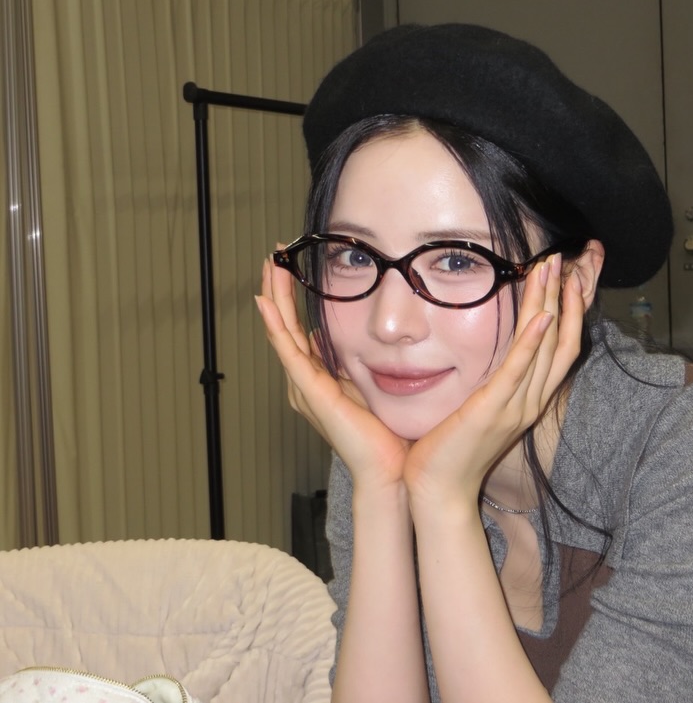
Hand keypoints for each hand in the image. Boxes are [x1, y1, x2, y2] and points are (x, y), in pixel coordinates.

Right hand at [256, 257, 410, 490]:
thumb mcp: (371, 388)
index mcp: (321, 381)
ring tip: (269, 267)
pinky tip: (267, 302)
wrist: (390, 471)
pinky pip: (288, 351)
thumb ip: (356, 365)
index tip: (294, 269)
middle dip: (279, 291)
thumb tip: (342, 338)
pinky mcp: (310, 392)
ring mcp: (305, 387)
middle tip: (274, 257)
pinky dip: (276, 325)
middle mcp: (306, 383)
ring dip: (274, 299)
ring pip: (282, 333)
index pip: (301, 332)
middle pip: (286, 327)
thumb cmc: (388, 437)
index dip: (294, 301)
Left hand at [402, 253, 584, 506]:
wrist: (439, 491)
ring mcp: (515, 406)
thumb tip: (487, 352)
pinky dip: (532, 343)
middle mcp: (530, 401)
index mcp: (528, 400)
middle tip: (563, 258)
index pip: (560, 348)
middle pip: (560, 341)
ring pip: (543, 347)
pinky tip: (542, 316)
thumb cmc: (451, 449)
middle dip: (563, 296)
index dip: (568, 311)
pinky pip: (518, 371)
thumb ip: (490, 381)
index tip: (567, 277)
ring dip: (549, 304)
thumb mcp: (478, 408)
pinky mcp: (492, 410)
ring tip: (551, 269)